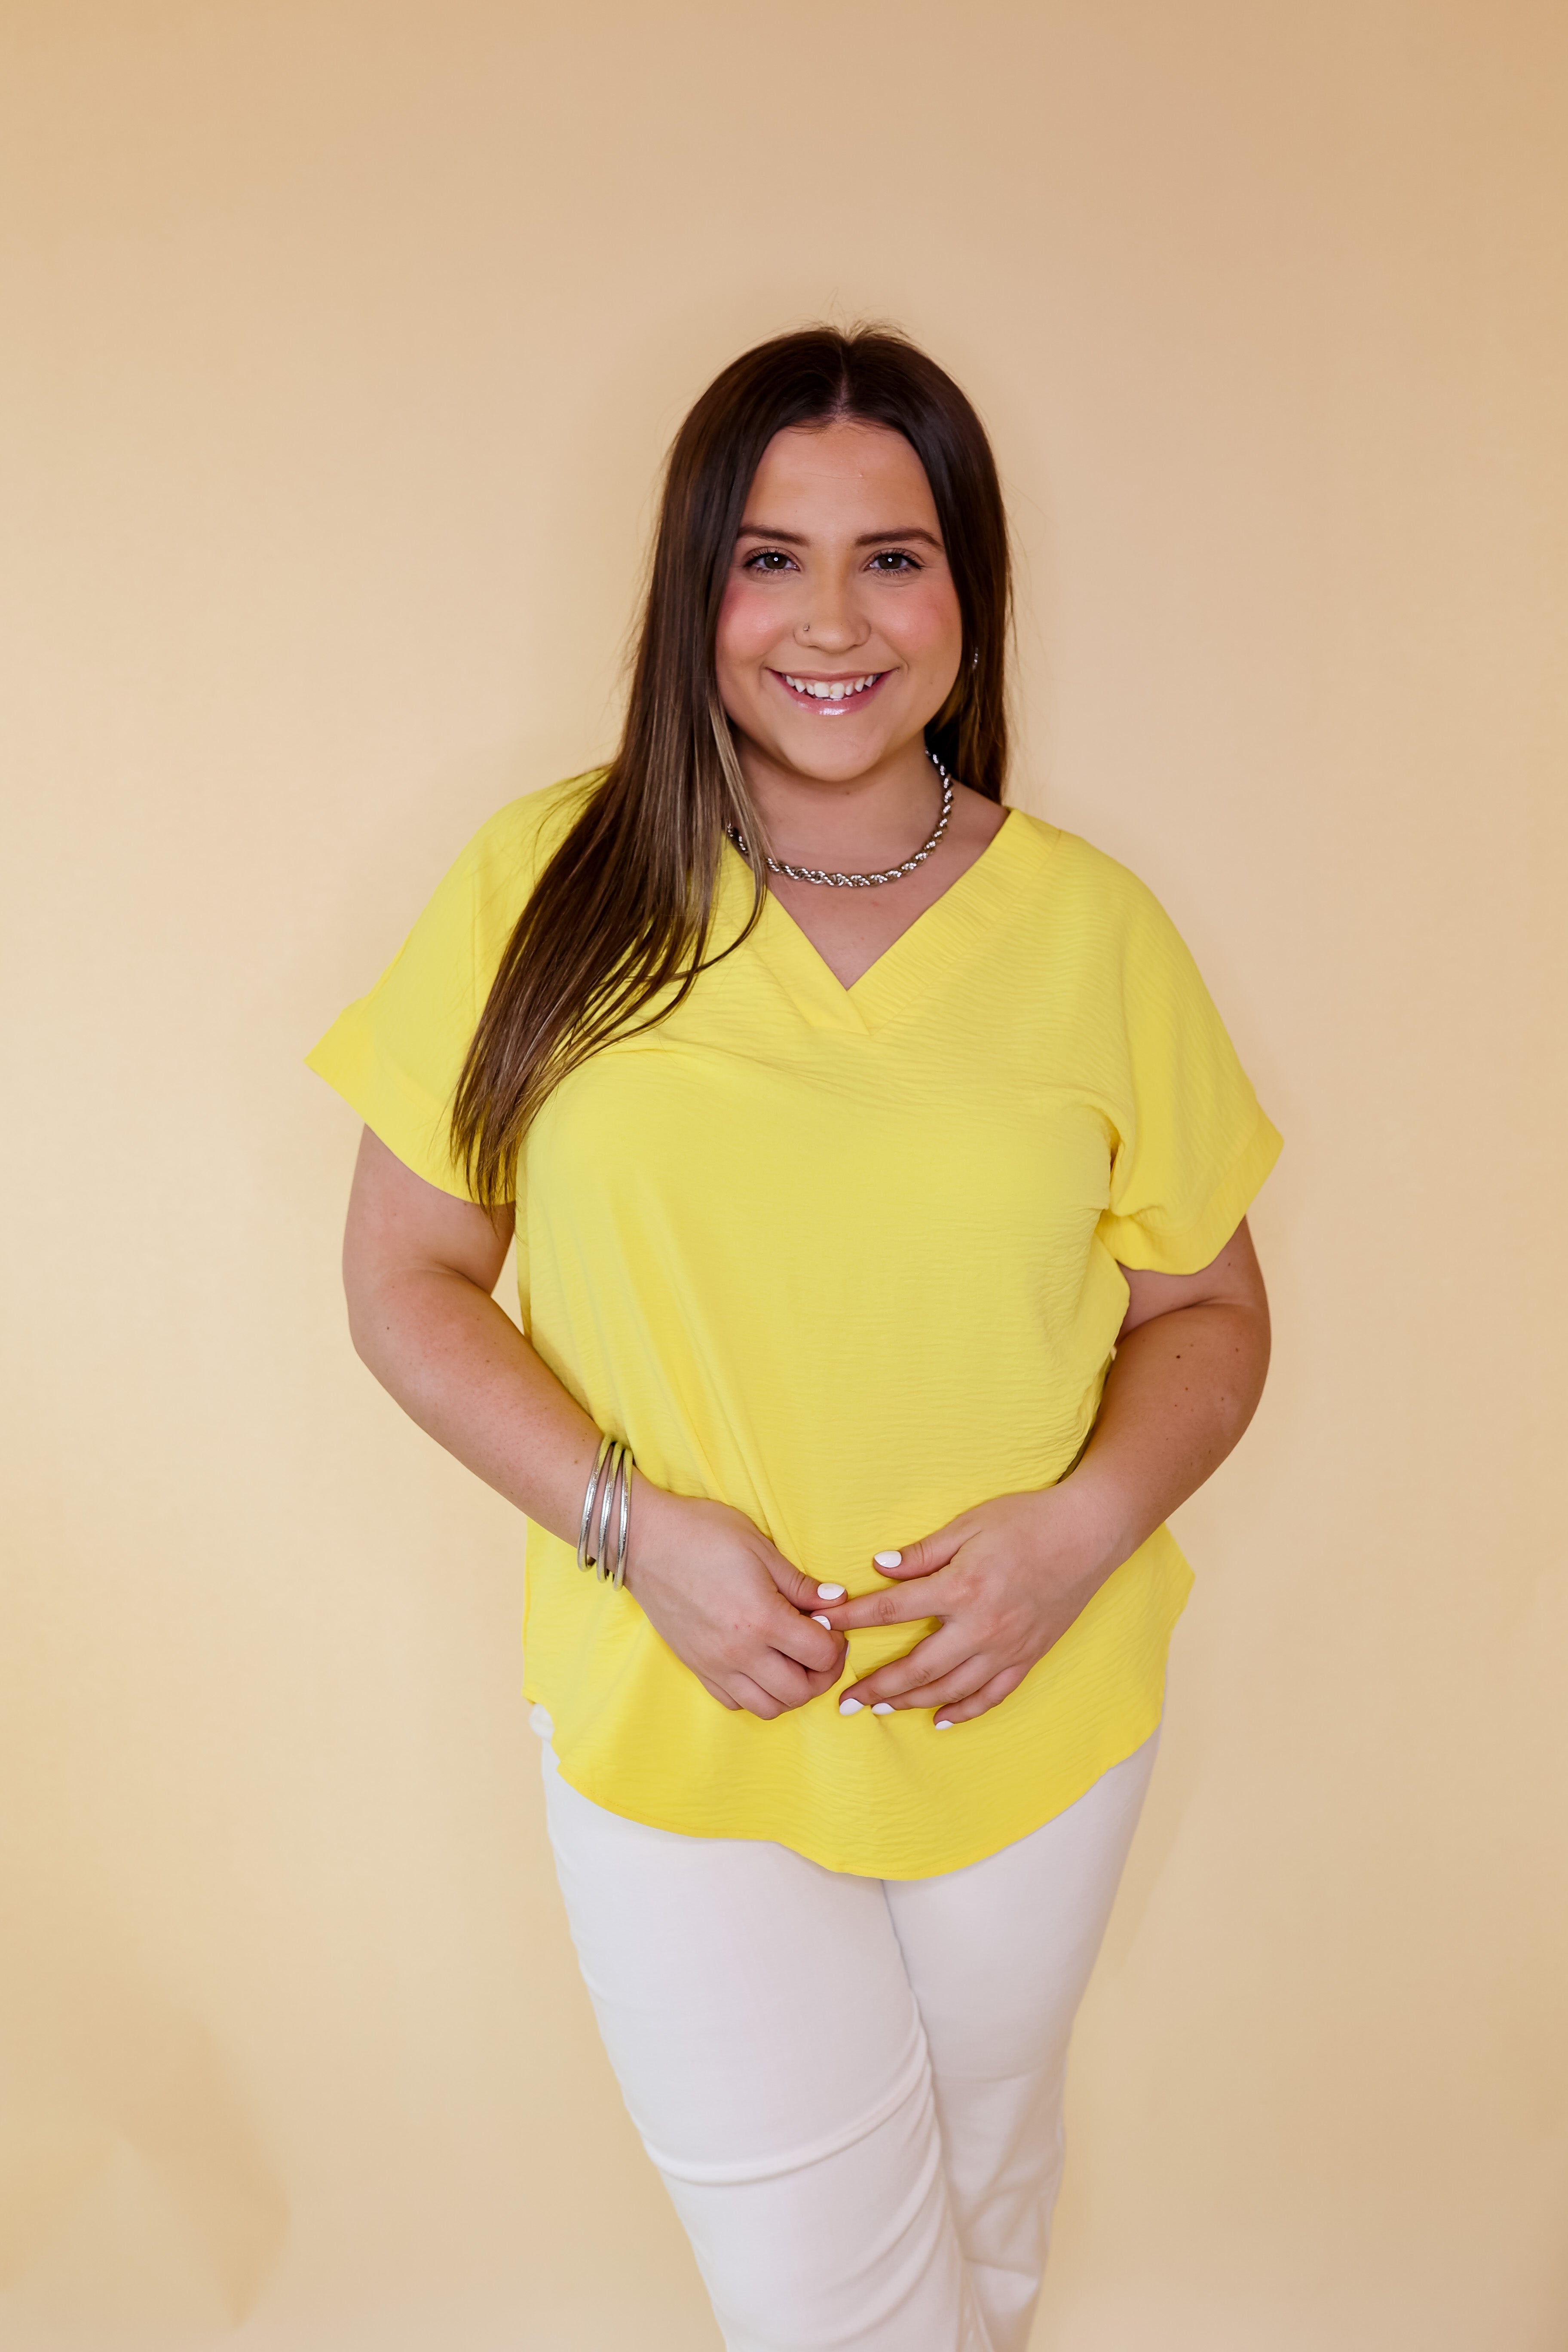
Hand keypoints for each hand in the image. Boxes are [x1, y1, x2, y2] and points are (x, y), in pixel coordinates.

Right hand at [623, 1483, 847, 1718]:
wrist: (644, 1539)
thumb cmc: (702, 1533)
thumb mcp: (760, 1547)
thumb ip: (800, 1583)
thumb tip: (836, 1602)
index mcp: (762, 1618)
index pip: (820, 1655)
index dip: (836, 1643)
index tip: (831, 1625)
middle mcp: (739, 1651)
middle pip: (800, 1692)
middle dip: (822, 1674)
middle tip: (821, 1648)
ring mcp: (714, 1665)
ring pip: (768, 1708)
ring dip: (791, 1691)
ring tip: (793, 1662)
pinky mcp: (695, 1667)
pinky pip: (734, 1702)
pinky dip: (756, 1694)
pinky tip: (761, 1666)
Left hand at [814, 1485, 1119, 1726]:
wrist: (1088, 1534)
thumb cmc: (1026, 1520)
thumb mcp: (968, 1525)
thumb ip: (922, 1553)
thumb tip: (879, 1567)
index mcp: (960, 1588)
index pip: (892, 1610)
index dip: (853, 1620)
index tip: (823, 1628)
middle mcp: (981, 1627)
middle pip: (916, 1667)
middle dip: (875, 1685)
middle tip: (843, 1700)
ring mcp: (1006, 1647)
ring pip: (950, 1689)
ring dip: (911, 1703)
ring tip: (880, 1710)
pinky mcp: (1028, 1656)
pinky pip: (991, 1695)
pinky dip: (964, 1711)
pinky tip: (940, 1720)